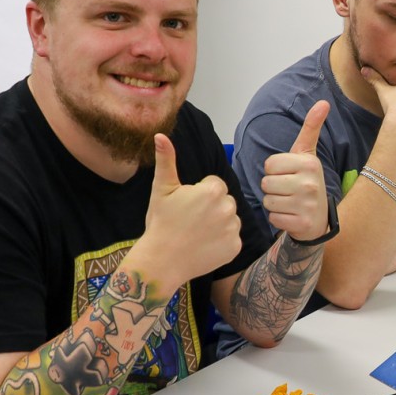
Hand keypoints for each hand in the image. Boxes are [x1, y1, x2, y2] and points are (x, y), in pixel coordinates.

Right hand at [139, 133, 242, 284]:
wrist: (162, 260)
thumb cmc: (161, 222)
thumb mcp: (162, 188)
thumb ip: (166, 160)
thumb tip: (160, 135)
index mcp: (213, 190)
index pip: (215, 184)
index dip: (199, 194)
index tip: (186, 206)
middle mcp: (228, 208)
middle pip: (225, 201)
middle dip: (212, 207)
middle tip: (191, 220)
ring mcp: (233, 229)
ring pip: (230, 219)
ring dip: (219, 223)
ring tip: (197, 233)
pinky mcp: (235, 247)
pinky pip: (233, 238)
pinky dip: (222, 241)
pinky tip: (205, 245)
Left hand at [259, 100, 330, 241]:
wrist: (321, 218)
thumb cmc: (307, 182)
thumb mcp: (308, 154)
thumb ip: (311, 128)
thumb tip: (324, 102)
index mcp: (309, 164)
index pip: (269, 164)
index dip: (274, 171)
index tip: (288, 174)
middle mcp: (310, 183)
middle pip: (266, 183)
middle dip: (273, 188)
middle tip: (289, 191)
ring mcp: (307, 205)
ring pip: (268, 201)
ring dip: (274, 203)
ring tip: (290, 202)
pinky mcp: (302, 223)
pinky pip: (273, 218)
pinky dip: (278, 218)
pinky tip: (291, 215)